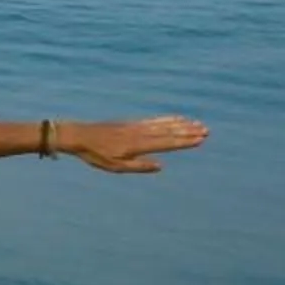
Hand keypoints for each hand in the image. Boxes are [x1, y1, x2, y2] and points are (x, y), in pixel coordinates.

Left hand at [62, 114, 208, 173]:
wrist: (79, 135)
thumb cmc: (96, 155)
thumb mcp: (116, 167)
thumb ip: (139, 166)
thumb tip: (160, 166)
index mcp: (137, 145)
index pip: (166, 143)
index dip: (184, 141)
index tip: (200, 139)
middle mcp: (139, 133)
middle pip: (168, 132)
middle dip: (187, 132)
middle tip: (206, 130)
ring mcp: (136, 126)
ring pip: (163, 125)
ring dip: (181, 124)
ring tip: (197, 123)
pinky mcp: (131, 123)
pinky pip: (153, 120)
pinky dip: (167, 119)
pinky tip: (176, 118)